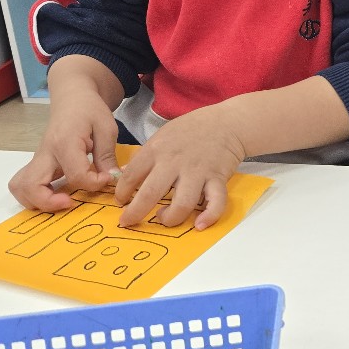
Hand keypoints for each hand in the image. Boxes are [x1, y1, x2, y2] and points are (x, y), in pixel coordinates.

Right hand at [9, 88, 119, 211]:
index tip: (107, 178)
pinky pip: (25, 183)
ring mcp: (38, 159)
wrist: (72, 98)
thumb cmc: (90, 110)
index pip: (76, 175)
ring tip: (60, 201)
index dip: (94, 183)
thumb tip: (110, 180)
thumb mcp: (107, 128)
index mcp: (65, 142)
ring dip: (36, 201)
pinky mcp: (38, 163)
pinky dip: (35, 195)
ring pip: (20, 187)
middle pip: (30, 186)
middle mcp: (46, 153)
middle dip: (49, 203)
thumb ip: (107, 156)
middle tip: (70, 202)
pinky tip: (56, 194)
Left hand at [113, 105, 245, 230]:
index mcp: (157, 150)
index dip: (121, 193)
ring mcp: (197, 172)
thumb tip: (124, 174)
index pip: (131, 176)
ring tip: (164, 217)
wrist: (227, 123)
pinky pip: (216, 202)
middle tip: (129, 221)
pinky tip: (200, 225)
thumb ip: (145, 156)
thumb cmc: (191, 129)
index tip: (121, 202)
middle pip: (150, 193)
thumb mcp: (162, 136)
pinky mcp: (218, 179)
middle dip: (135, 213)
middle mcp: (174, 162)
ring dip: (170, 218)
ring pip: (182, 204)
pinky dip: (209, 216)